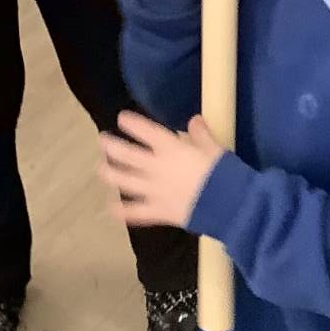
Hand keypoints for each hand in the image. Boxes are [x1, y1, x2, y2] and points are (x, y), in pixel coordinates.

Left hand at [99, 112, 224, 228]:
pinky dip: (123, 212)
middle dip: (111, 146)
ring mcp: (154, 191)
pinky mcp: (159, 212)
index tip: (122, 118)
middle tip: (102, 141)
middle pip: (127, 155)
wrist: (228, 205)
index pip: (146, 131)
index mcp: (170, 149)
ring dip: (110, 174)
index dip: (132, 123)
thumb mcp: (215, 148)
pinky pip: (137, 212)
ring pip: (125, 181)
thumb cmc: (223, 172)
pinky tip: (112, 209)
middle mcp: (156, 167)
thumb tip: (195, 120)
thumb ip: (201, 134)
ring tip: (101, 169)